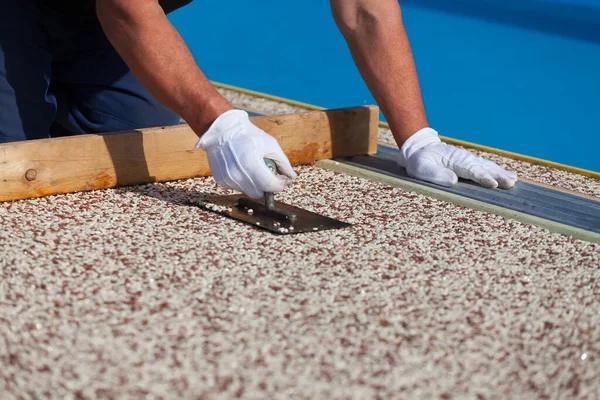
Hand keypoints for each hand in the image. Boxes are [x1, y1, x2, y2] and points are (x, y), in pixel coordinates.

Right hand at [196, 110, 296, 198]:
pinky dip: (243, 181)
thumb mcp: (270, 144)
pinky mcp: (221, 180)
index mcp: (251, 165)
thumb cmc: (248, 135)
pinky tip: (243, 168)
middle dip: (267, 187)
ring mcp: (227, 178)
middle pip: (259, 193)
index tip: (283, 180)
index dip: (280, 185)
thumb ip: (283, 163)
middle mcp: (238, 175)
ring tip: (255, 168)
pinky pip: (237, 187)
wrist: (223, 130)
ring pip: (248, 191)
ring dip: (255, 185)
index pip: (270, 186)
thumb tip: (292, 178)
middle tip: (270, 176)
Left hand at [397, 128, 516, 188]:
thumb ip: (436, 174)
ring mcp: (468, 160)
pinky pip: (486, 166)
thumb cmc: (420, 161)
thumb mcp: (421, 169)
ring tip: (513, 181)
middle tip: (510, 183)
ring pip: (487, 166)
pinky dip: (497, 171)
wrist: (420, 148)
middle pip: (483, 168)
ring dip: (501, 173)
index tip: (493, 184)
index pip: (470, 170)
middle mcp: (464, 159)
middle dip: (497, 175)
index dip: (482, 177)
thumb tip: (454, 180)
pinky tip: (509, 176)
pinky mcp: (469, 162)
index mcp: (453, 160)